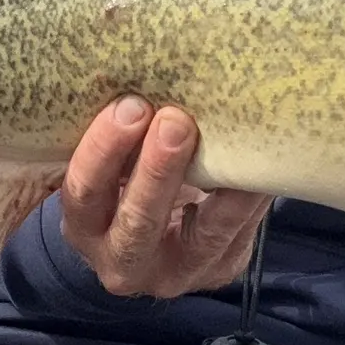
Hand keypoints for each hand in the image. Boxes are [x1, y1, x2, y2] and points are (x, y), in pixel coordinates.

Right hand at [60, 96, 271, 297]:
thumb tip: (149, 71)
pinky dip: (252, 189)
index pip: (84, 194)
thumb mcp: (110, 172)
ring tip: (230, 135)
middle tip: (173, 119)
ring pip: (203, 233)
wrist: (163, 246)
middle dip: (156, 170)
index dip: (103, 151)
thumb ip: (120, 139)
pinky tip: (260, 153)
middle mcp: (123, 263)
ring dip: (219, 179)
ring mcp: (178, 274)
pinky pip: (242, 228)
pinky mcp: (222, 268)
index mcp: (85, 228)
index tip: (127, 106)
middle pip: (136, 222)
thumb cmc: (126, 189)